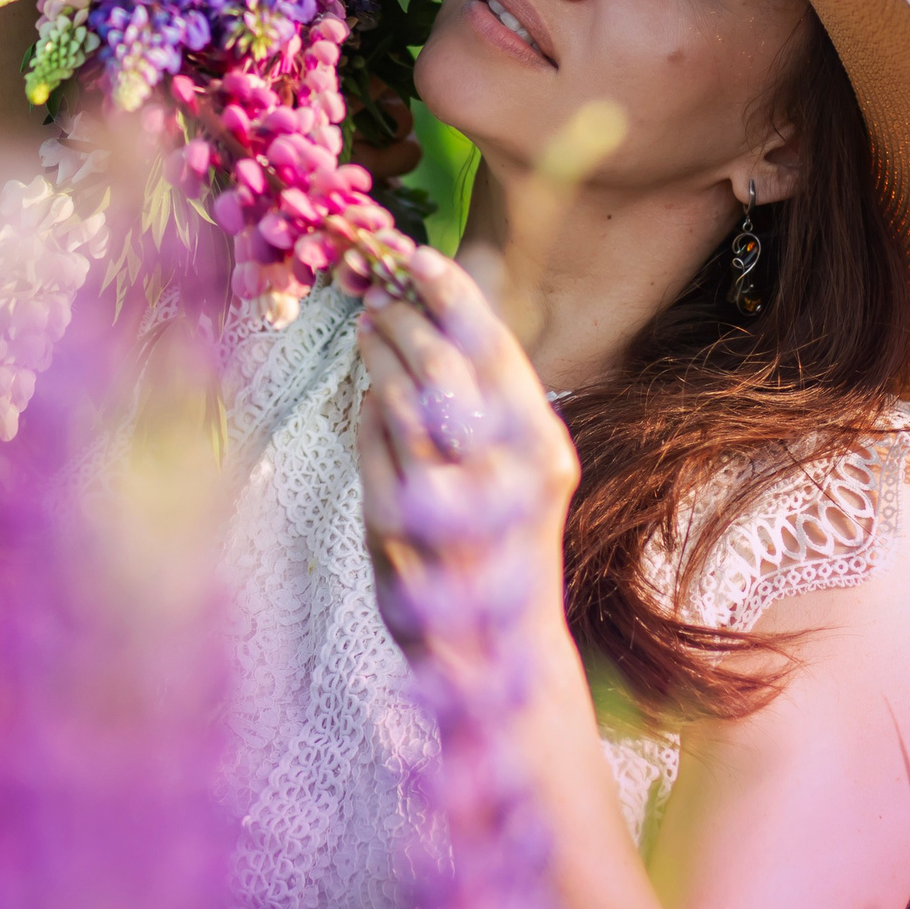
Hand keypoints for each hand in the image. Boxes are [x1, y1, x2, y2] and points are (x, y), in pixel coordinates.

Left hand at [356, 247, 579, 663]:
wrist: (498, 653)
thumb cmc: (506, 546)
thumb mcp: (519, 471)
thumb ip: (493, 404)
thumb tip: (444, 315)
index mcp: (542, 448)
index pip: (493, 347)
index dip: (450, 293)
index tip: (416, 255)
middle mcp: (503, 474)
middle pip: (440, 365)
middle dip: (402, 319)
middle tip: (378, 298)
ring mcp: (449, 504)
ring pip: (399, 401)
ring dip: (377, 356)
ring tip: (368, 331)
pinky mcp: (399, 532)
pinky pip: (372, 449)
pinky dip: (367, 414)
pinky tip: (368, 397)